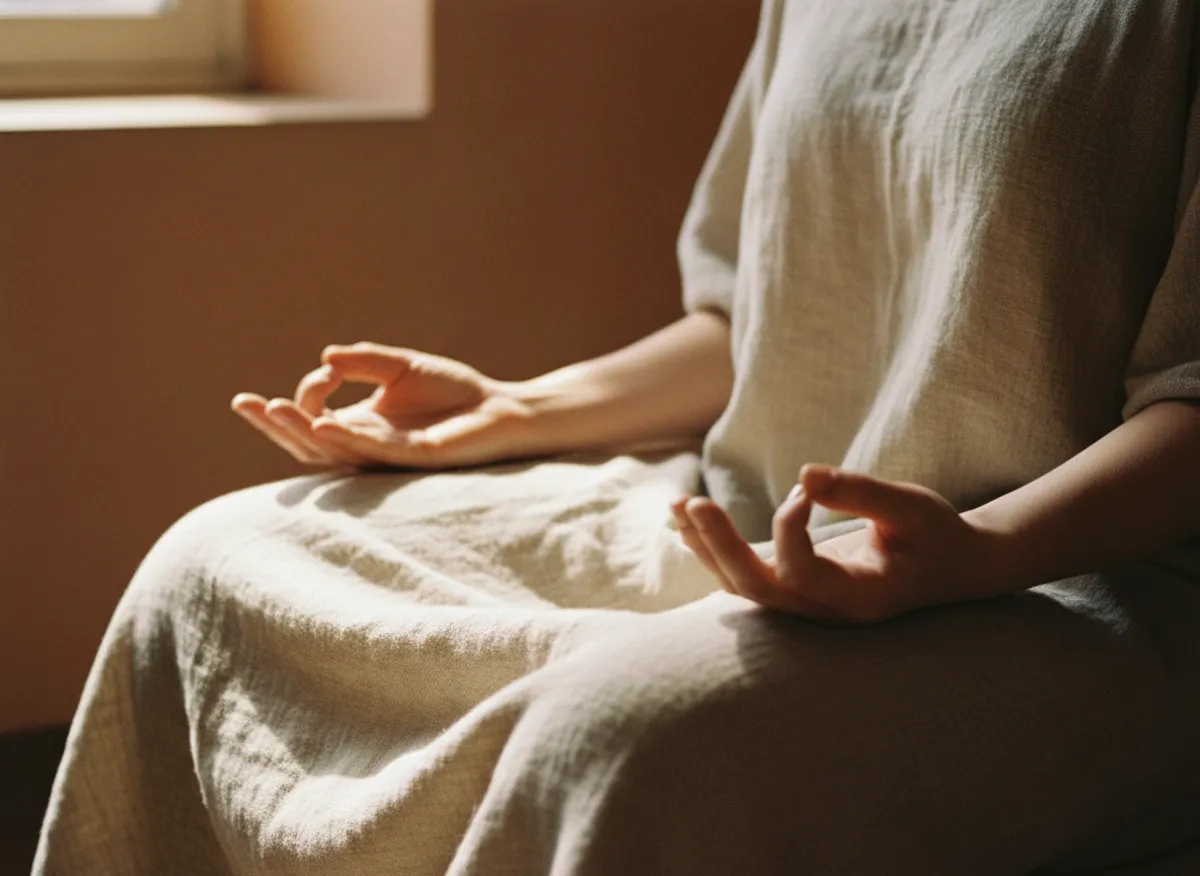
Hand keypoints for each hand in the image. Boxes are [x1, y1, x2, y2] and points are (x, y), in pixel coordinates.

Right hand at [232, 342, 540, 469]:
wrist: (500, 410)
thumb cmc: (453, 393)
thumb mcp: (401, 367)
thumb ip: (364, 361)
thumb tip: (325, 356)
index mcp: (361, 424)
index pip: (315, 415)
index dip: (309, 392)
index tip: (327, 372)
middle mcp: (366, 444)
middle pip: (308, 443)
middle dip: (275, 424)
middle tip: (244, 404)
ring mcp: (386, 456)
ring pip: (333, 451)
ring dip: (300, 431)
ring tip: (273, 412)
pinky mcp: (411, 459)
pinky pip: (371, 451)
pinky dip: (344, 438)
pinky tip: (322, 425)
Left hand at [671, 465, 999, 621]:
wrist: (953, 568)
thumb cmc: (936, 535)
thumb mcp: (913, 507)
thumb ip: (861, 492)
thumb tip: (804, 474)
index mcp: (860, 598)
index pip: (802, 574)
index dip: (790, 528)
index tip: (805, 487)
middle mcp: (826, 611)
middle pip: (756, 588)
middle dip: (719, 546)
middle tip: (692, 503)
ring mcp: (808, 605)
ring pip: (742, 586)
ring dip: (706, 546)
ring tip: (677, 506)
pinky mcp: (797, 589)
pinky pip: (746, 575)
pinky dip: (716, 549)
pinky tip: (688, 521)